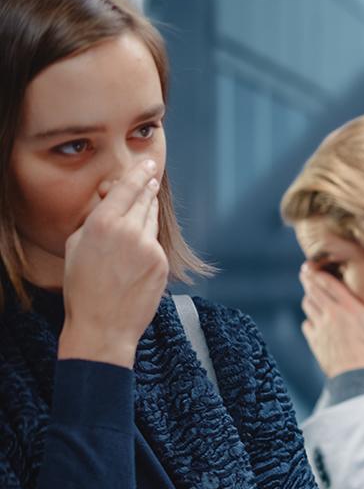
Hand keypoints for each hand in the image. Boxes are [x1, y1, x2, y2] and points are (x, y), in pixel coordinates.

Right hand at [57, 159, 166, 367]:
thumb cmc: (82, 286)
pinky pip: (156, 243)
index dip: (139, 172)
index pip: (126, 188)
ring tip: (144, 209)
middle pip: (144, 199)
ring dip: (148, 212)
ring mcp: (149, 247)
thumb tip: (110, 201)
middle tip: (150, 178)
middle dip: (147, 189)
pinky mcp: (162, 262)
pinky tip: (139, 249)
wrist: (103, 325)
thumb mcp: (76, 245)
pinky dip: (149, 241)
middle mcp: (129, 231)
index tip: (148, 162)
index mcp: (103, 223)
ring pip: (152, 220)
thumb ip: (95, 220)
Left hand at [299, 265, 363, 376]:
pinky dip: (309, 320)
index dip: (317, 272)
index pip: (327, 283)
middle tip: (305, 272)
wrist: (357, 377)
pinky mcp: (315, 342)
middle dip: (308, 280)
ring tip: (311, 294)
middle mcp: (331, 314)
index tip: (311, 266)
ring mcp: (321, 328)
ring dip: (309, 298)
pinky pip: (306, 325)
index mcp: (348, 307)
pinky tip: (314, 321)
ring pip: (307, 306)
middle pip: (313, 291)